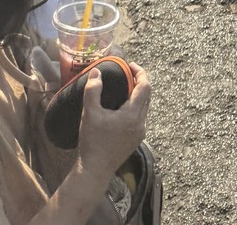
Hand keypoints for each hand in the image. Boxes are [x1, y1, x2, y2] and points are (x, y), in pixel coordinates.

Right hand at [77, 64, 149, 179]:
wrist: (95, 170)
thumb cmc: (93, 142)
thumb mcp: (89, 114)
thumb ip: (92, 90)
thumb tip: (97, 71)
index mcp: (133, 115)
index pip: (145, 87)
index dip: (140, 72)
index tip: (129, 65)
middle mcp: (141, 124)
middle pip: (147, 96)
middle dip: (139, 81)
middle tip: (126, 73)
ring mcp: (139, 134)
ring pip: (144, 107)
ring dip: (137, 94)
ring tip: (123, 88)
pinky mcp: (135, 140)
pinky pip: (140, 117)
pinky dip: (135, 106)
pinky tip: (121, 107)